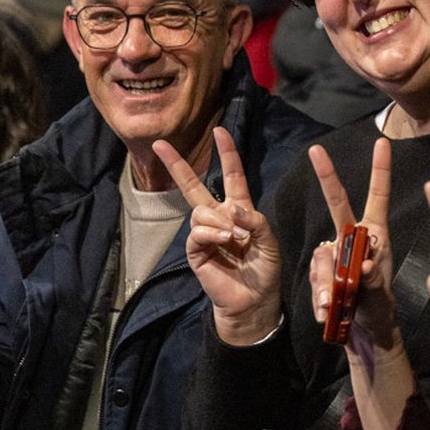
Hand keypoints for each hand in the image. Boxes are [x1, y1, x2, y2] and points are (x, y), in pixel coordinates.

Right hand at [157, 127, 280, 345]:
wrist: (255, 299)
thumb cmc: (264, 269)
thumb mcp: (269, 240)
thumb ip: (255, 220)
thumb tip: (232, 208)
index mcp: (239, 210)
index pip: (231, 176)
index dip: (227, 154)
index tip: (220, 131)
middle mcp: (218, 217)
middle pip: (193, 186)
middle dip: (176, 164)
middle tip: (160, 145)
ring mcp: (205, 234)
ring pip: (200, 211)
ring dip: (219, 220)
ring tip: (235, 237)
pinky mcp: (196, 251)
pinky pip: (197, 232)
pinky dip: (212, 233)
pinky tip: (224, 240)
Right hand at [309, 139, 396, 352]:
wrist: (364, 330)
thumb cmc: (379, 306)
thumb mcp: (381, 293)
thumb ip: (374, 279)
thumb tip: (365, 263)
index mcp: (374, 234)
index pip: (377, 197)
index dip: (380, 170)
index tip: (382, 142)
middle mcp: (351, 237)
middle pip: (337, 203)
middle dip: (327, 176)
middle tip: (316, 150)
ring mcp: (334, 252)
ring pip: (323, 255)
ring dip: (327, 281)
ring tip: (332, 304)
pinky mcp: (320, 270)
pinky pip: (315, 277)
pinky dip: (320, 296)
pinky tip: (326, 310)